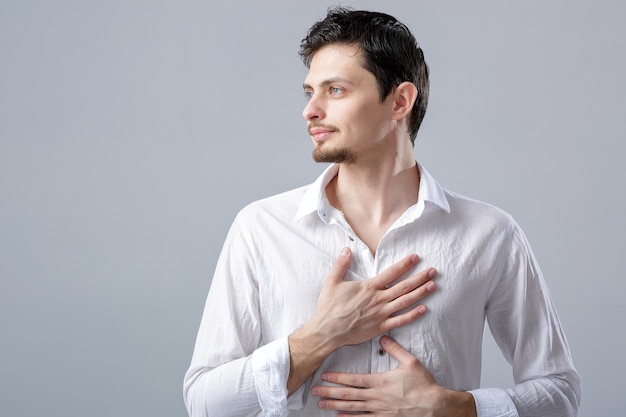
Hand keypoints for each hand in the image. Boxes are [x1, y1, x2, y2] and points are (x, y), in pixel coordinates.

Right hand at [287, 248, 435, 394]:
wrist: (327, 331)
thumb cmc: (329, 307)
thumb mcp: (332, 282)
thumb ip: (341, 264)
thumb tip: (347, 249)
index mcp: (369, 287)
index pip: (391, 272)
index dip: (405, 264)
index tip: (416, 257)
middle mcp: (378, 299)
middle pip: (404, 286)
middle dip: (420, 277)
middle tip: (433, 271)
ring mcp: (381, 314)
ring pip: (405, 302)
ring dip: (420, 293)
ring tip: (433, 286)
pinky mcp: (380, 327)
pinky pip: (400, 320)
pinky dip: (413, 315)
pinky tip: (423, 309)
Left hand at [311, 336, 476, 416]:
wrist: (434, 406)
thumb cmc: (423, 384)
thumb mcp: (410, 362)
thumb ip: (395, 349)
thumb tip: (383, 337)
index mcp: (380, 382)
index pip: (353, 379)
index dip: (337, 378)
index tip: (324, 377)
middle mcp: (376, 397)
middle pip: (348, 395)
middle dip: (330, 393)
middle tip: (315, 392)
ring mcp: (379, 410)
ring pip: (352, 408)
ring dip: (335, 406)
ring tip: (322, 404)